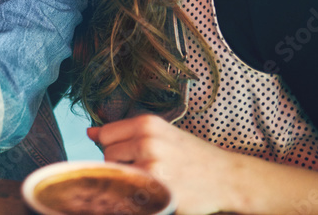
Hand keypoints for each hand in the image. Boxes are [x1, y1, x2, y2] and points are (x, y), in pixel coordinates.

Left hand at [87, 115, 241, 214]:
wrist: (227, 177)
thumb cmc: (191, 155)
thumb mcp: (160, 134)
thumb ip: (125, 133)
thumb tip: (90, 132)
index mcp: (147, 123)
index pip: (105, 135)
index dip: (113, 146)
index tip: (130, 154)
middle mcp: (148, 141)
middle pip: (107, 155)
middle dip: (121, 164)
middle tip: (146, 169)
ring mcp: (152, 166)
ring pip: (116, 174)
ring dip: (128, 180)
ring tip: (152, 179)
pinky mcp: (158, 190)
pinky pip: (129, 192)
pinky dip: (135, 195)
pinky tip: (152, 191)